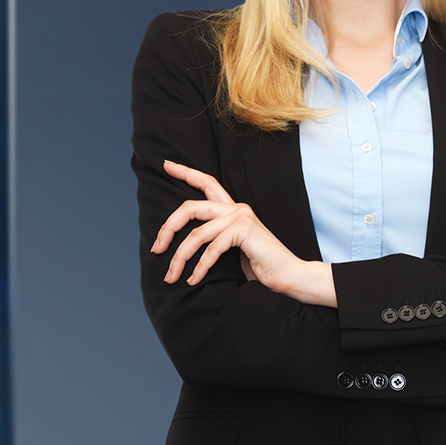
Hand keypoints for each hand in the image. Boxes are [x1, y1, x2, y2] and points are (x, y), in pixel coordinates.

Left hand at [153, 160, 312, 295]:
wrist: (289, 277)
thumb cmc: (261, 267)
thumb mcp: (231, 250)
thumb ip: (213, 240)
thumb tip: (183, 245)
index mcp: (233, 210)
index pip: (207, 183)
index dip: (186, 173)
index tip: (167, 165)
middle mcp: (236, 208)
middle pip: (191, 207)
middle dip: (168, 227)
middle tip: (156, 248)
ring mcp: (241, 217)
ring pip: (197, 233)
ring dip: (180, 257)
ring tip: (171, 276)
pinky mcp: (244, 230)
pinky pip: (212, 248)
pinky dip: (200, 267)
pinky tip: (194, 280)